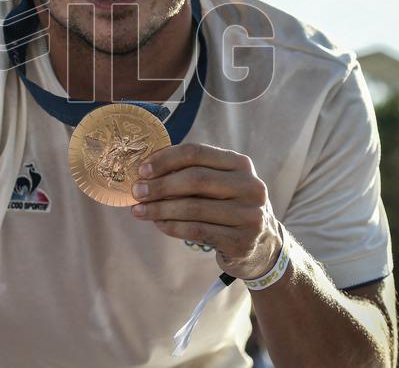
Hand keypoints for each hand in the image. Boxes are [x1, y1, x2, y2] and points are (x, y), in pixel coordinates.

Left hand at [130, 142, 282, 279]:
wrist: (261, 245)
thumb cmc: (228, 207)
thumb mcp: (219, 183)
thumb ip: (191, 172)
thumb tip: (145, 170)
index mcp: (240, 164)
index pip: (197, 153)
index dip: (165, 159)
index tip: (141, 169)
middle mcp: (250, 186)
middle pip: (195, 179)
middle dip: (160, 185)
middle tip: (137, 191)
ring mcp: (249, 215)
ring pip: (194, 208)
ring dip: (160, 209)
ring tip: (139, 211)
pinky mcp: (242, 241)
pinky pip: (197, 231)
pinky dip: (172, 227)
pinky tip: (158, 224)